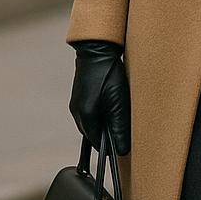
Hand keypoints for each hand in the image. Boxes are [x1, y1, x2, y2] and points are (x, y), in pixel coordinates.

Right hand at [69, 39, 131, 154]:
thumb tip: (122, 149)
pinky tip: (110, 104)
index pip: (98, 143)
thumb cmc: (108, 73)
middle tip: (123, 125)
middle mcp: (78, 113)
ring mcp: (77, 104)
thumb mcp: (119, 102)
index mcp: (86, 117)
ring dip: (104, 123)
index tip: (123, 143)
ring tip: (118, 112)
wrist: (96, 50)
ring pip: (92, 123)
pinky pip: (90, 113)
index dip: (112, 145)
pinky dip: (100, 113)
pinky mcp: (80, 97)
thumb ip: (119, 127)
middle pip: (94, 134)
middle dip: (107, 134)